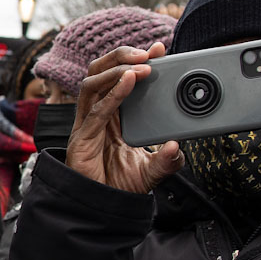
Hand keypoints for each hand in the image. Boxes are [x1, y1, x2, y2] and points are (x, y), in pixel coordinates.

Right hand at [66, 43, 183, 193]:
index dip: (133, 60)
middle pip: (99, 72)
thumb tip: (177, 146)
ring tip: (141, 65)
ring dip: (116, 69)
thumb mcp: (152, 170)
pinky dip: (114, 93)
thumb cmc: (119, 187)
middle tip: (148, 51)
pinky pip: (97, 110)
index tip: (158, 49)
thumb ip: (167, 159)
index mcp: (111, 116)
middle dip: (122, 55)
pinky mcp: (83, 138)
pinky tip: (130, 82)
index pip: (117, 77)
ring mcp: (86, 125)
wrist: (102, 210)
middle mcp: (96, 115)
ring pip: (92, 83)